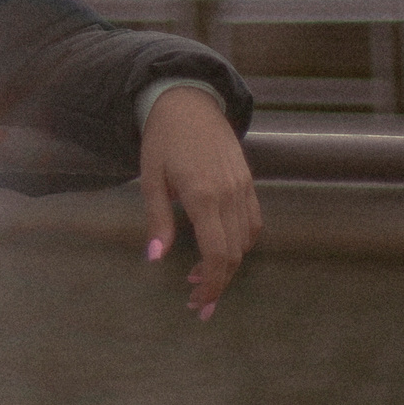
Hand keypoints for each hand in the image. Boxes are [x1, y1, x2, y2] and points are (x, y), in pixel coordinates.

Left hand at [139, 85, 260, 318]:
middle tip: (197, 302)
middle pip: (234, 254)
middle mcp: (229, 194)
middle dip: (218, 284)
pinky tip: (220, 248)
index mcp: (203, 195)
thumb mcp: (150, 178)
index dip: (211, 284)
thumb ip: (157, 220)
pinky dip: (241, 243)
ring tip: (201, 276)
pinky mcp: (249, 181)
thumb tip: (155, 258)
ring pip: (246, 241)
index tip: (197, 303)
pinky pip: (253, 221)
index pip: (217, 254)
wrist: (188, 101)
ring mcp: (243, 187)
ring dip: (228, 265)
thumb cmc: (162, 139)